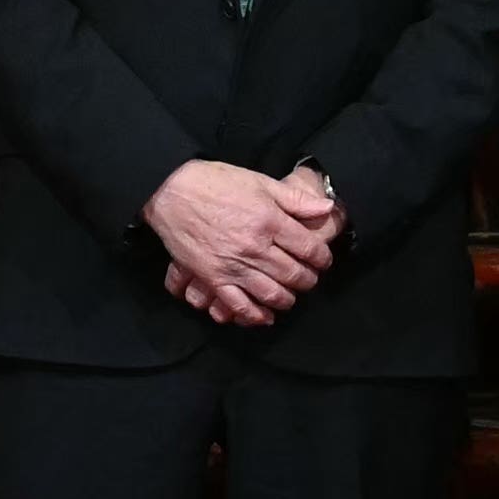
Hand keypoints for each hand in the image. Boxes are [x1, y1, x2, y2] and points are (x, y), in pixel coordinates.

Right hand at [148, 157, 337, 326]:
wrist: (171, 190)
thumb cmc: (216, 182)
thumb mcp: (260, 181)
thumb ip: (295, 198)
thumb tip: (327, 207)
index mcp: (270, 221)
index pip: (309, 249)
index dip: (322, 258)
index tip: (322, 260)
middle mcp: (255, 247)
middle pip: (294, 274)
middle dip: (308, 280)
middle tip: (309, 278)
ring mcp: (234, 265)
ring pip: (272, 294)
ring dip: (287, 299)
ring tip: (290, 295)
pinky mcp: (213, 278)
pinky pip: (238, 305)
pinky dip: (255, 315)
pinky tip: (265, 316)